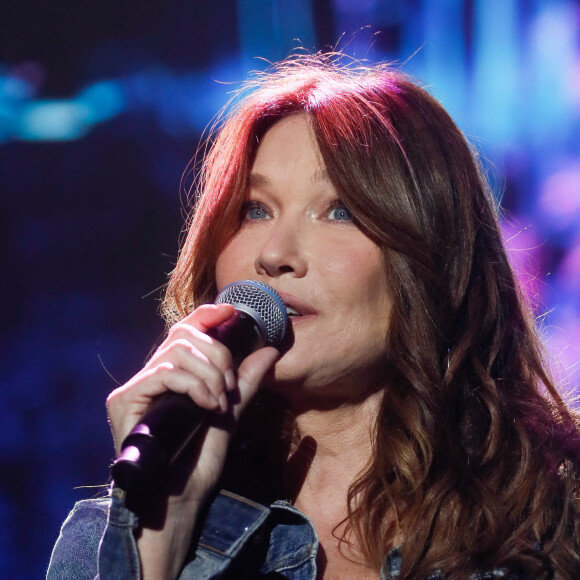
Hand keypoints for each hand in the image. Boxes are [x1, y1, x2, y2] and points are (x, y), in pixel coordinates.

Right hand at [105, 303, 278, 578]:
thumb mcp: (229, 413)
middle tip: (230, 386)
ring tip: (219, 403)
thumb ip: (245, 382)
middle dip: (217, 354)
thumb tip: (270, 350)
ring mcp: (135, 387)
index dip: (207, 314)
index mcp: (173, 374)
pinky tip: (207, 406)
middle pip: (184, 335)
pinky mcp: (123, 401)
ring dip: (208, 373)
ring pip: (176, 351)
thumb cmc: (199, 460)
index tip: (232, 312)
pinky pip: (163, 373)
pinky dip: (192, 384)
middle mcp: (150, 375)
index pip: (185, 328)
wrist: (179, 502)